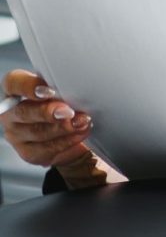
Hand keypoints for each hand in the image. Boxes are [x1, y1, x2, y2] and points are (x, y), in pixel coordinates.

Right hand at [0, 69, 104, 186]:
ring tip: (82, 122)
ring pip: (37, 133)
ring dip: (63, 128)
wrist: (71, 129)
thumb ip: (62, 86)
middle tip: (68, 112)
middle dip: (48, 112)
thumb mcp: (63, 88)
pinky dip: (67, 142)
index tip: (48, 91)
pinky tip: (80, 134)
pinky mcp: (29, 153)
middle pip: (23, 112)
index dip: (28, 86)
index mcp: (15, 90)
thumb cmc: (65, 100)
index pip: (13, 83)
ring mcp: (17, 135)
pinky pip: (47, 150)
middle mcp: (11, 113)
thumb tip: (75, 85)